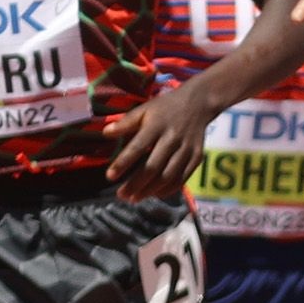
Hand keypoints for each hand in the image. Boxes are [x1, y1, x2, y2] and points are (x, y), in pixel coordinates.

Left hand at [105, 84, 214, 200]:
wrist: (198, 103)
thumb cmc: (165, 108)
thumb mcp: (145, 109)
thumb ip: (126, 122)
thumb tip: (105, 133)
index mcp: (157, 125)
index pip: (137, 147)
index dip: (123, 163)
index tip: (110, 176)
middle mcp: (172, 138)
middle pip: (153, 166)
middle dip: (136, 184)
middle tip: (121, 195)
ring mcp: (186, 149)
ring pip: (168, 176)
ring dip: (150, 190)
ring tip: (134, 198)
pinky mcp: (196, 157)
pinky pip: (182, 179)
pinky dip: (168, 190)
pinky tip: (154, 194)